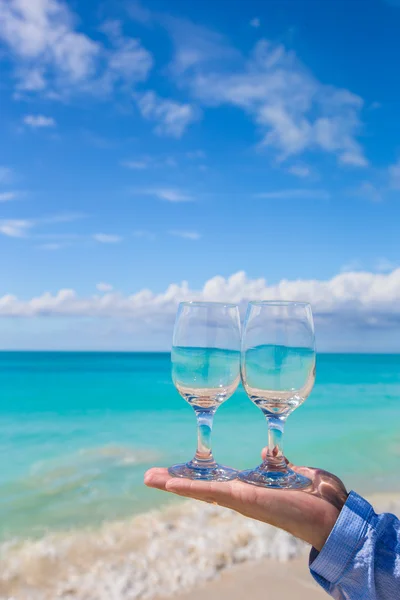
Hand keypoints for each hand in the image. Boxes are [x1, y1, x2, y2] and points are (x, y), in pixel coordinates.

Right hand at [144, 449, 347, 550]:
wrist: (332, 516)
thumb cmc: (315, 498)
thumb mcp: (290, 474)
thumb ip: (276, 465)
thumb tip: (267, 453)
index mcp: (249, 490)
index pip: (214, 482)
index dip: (193, 478)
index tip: (172, 473)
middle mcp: (241, 497)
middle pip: (200, 488)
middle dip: (174, 482)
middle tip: (148, 477)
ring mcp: (241, 499)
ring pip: (201, 490)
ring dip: (174, 484)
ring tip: (151, 479)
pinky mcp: (247, 499)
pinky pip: (214, 491)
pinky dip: (191, 487)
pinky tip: (172, 483)